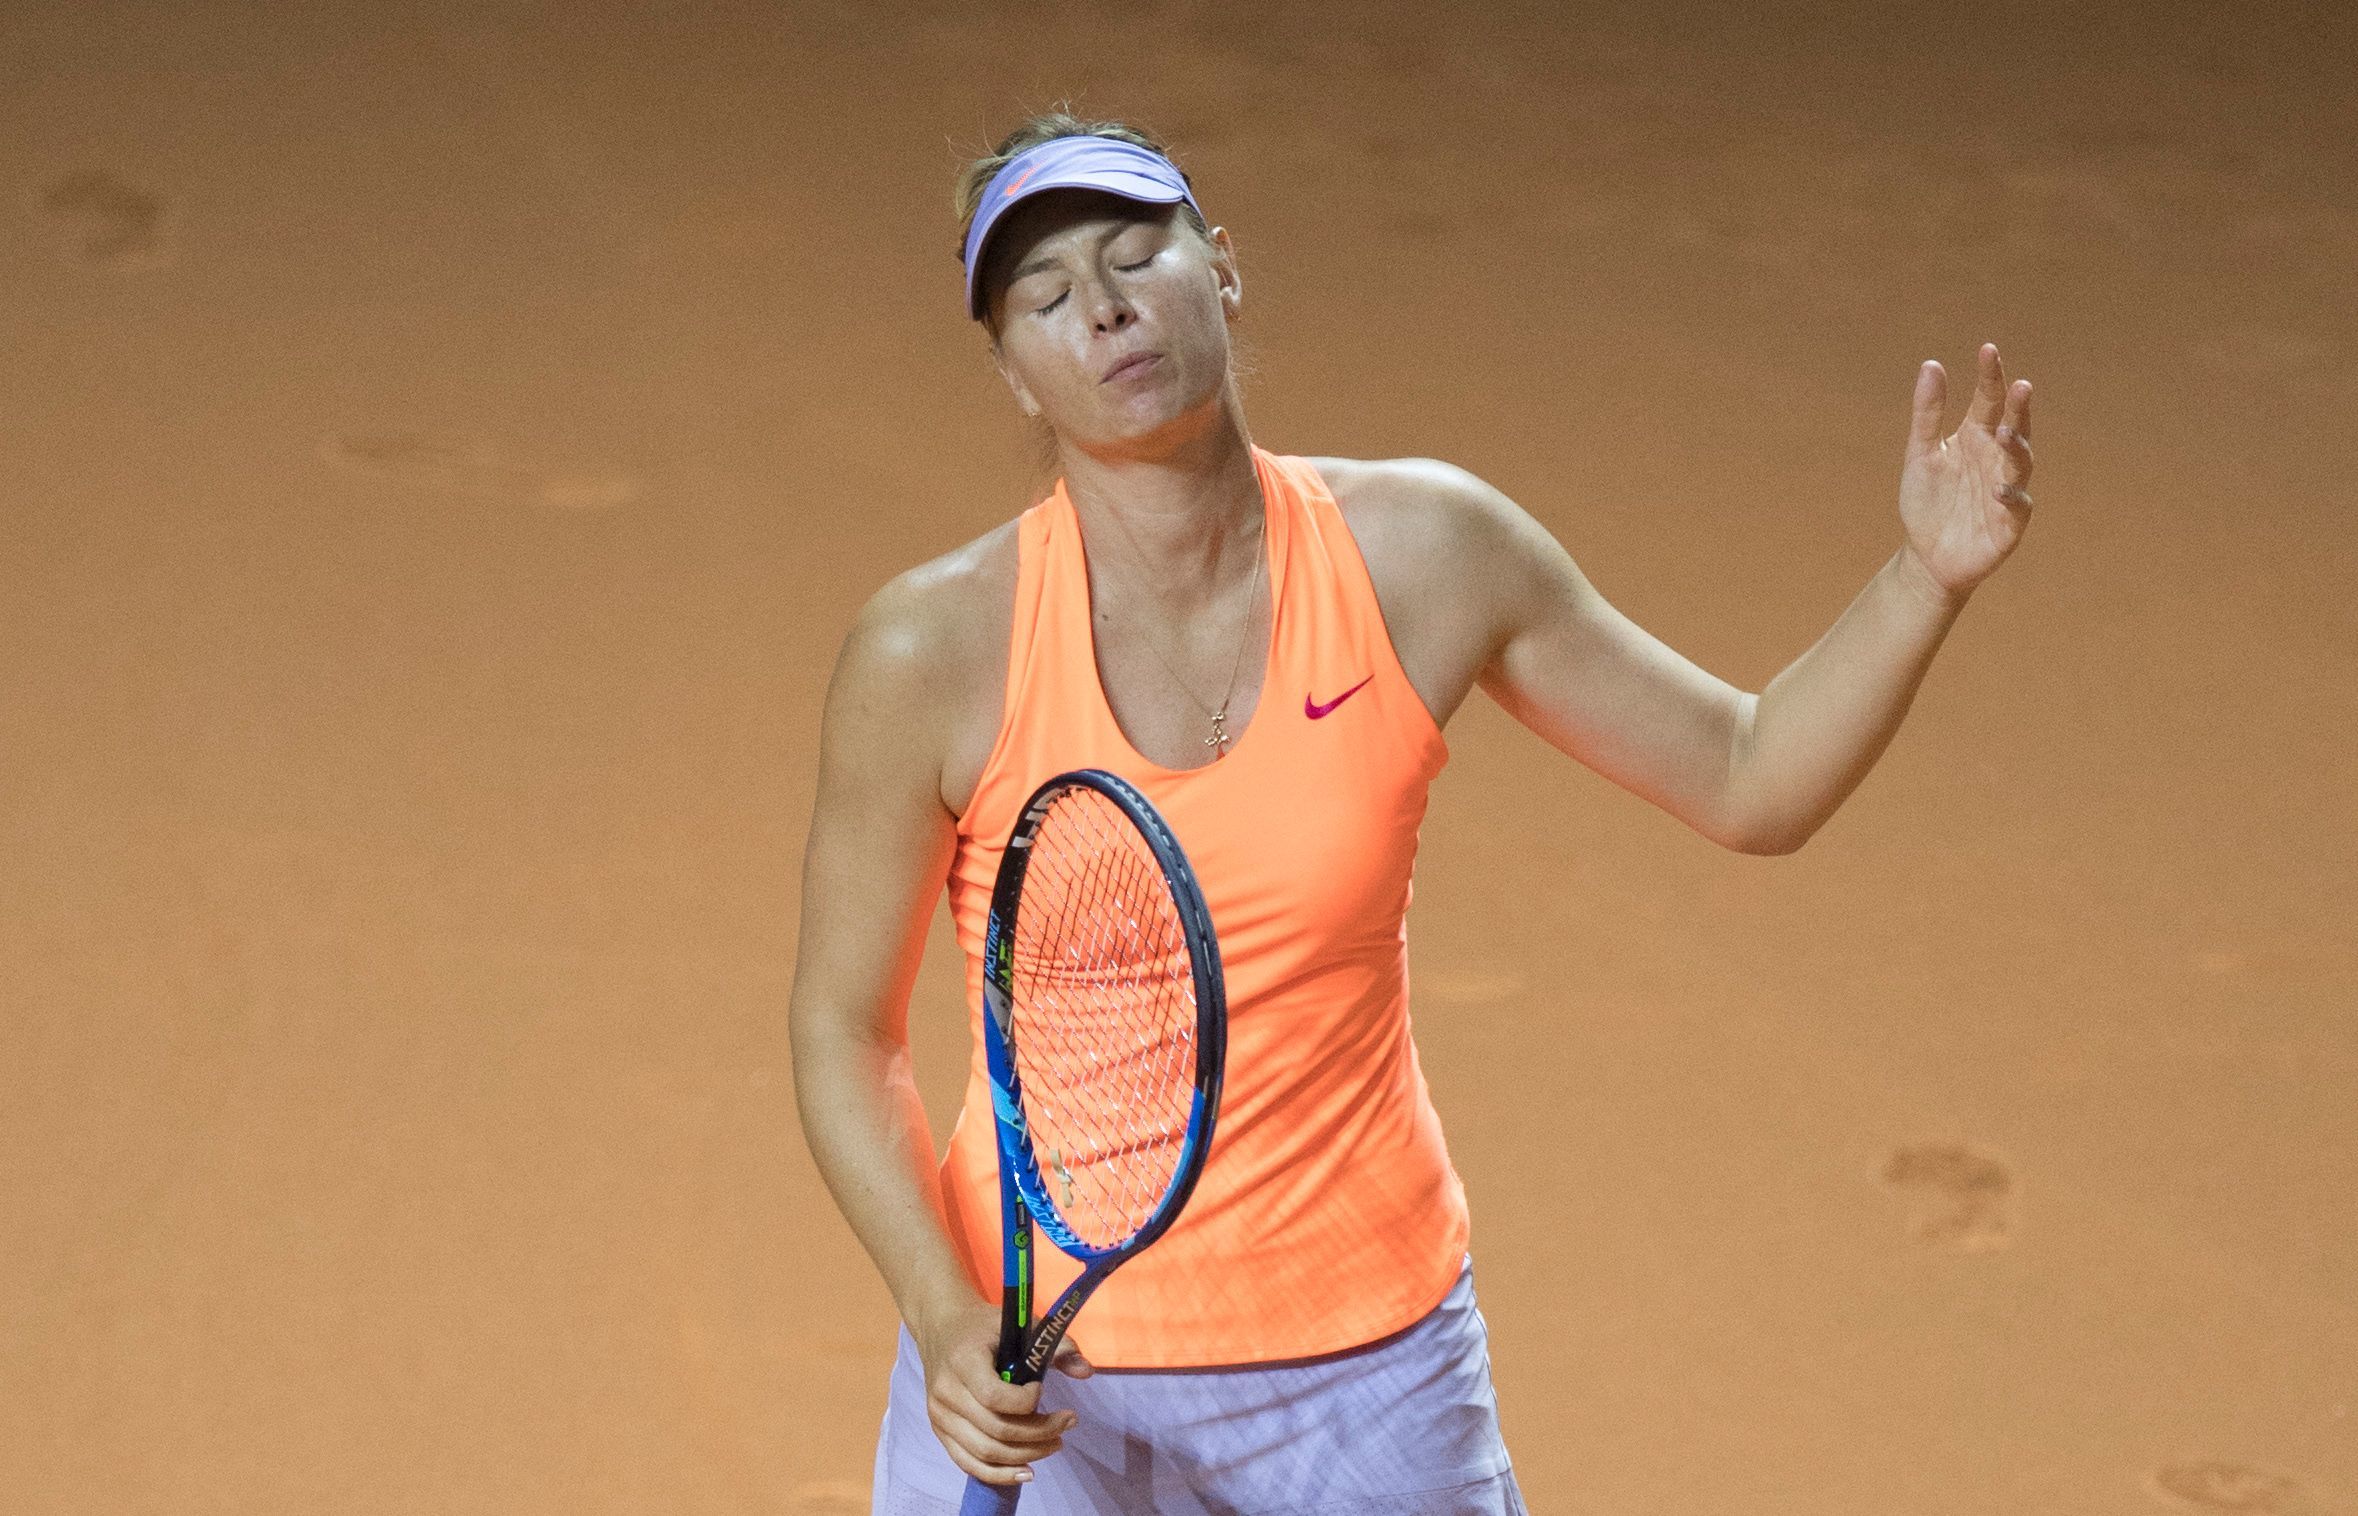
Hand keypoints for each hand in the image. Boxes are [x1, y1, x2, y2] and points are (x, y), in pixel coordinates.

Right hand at [909, 1294, 1095, 1486]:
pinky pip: (969, 1463)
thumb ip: (1055, 1346)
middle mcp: (947, 1392)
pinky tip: (1027, 1471)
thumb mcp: (1019, 1324)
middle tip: (1068, 1424)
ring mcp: (940, 1416)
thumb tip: (1086, 1372)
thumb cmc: (983, 1326)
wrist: (940, 1327)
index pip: (994, 1396)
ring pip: (985, 1452)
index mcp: (963, 1361)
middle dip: (1039, 1433)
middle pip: (995, 1430)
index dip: (1025, 1401)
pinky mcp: (940, 1432)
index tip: (1043, 1389)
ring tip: (1055, 1444)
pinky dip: (999, 1474)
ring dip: (1026, 1455)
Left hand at [1898, 343, 2035, 603]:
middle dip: (2018, 407)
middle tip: (2020, 385)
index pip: (1988, 399)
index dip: (1990, 375)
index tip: (1988, 349)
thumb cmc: (1926, 502)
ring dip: (2016, 446)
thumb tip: (1931, 364)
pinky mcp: (2011, 521)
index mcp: (1976, 436)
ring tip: (2006, 431)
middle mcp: (1997, 457)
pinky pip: (2018, 505)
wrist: (1926, 556)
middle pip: (2013, 425)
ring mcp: (2007, 487)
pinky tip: (2000, 489)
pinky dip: (2012, 495)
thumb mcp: (1920, 454)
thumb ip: (1927, 413)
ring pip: (2021, 461)